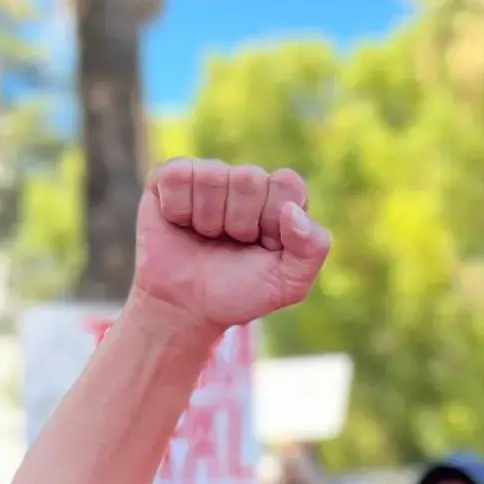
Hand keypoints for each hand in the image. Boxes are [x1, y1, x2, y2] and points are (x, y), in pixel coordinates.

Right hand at [132, 159, 331, 332]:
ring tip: (206, 238)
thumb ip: (312, 249)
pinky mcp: (171, 177)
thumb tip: (293, 211)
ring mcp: (209, 175)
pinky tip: (181, 225)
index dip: (273, 219)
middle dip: (240, 222)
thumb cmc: (240, 292)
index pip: (287, 184)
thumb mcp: (289, 284)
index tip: (264, 245)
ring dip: (207, 220)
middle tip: (232, 245)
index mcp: (282, 200)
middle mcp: (247, 182)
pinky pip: (178, 177)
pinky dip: (178, 210)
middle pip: (249, 178)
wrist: (185, 308)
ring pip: (212, 178)